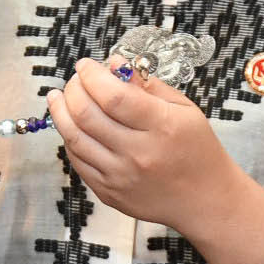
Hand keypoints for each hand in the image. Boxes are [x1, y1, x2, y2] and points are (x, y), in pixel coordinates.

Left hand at [46, 61, 246, 236]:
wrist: (204, 198)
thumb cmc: (197, 150)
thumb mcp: (184, 109)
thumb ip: (147, 85)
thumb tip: (114, 65)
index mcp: (162, 127)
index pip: (113, 95)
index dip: (92, 75)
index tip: (86, 65)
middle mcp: (139, 153)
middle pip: (87, 114)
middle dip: (73, 89)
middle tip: (75, 79)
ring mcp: (121, 176)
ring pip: (74, 137)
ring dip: (61, 112)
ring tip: (59, 97)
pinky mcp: (109, 193)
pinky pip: (77, 161)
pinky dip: (69, 138)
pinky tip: (71, 124)